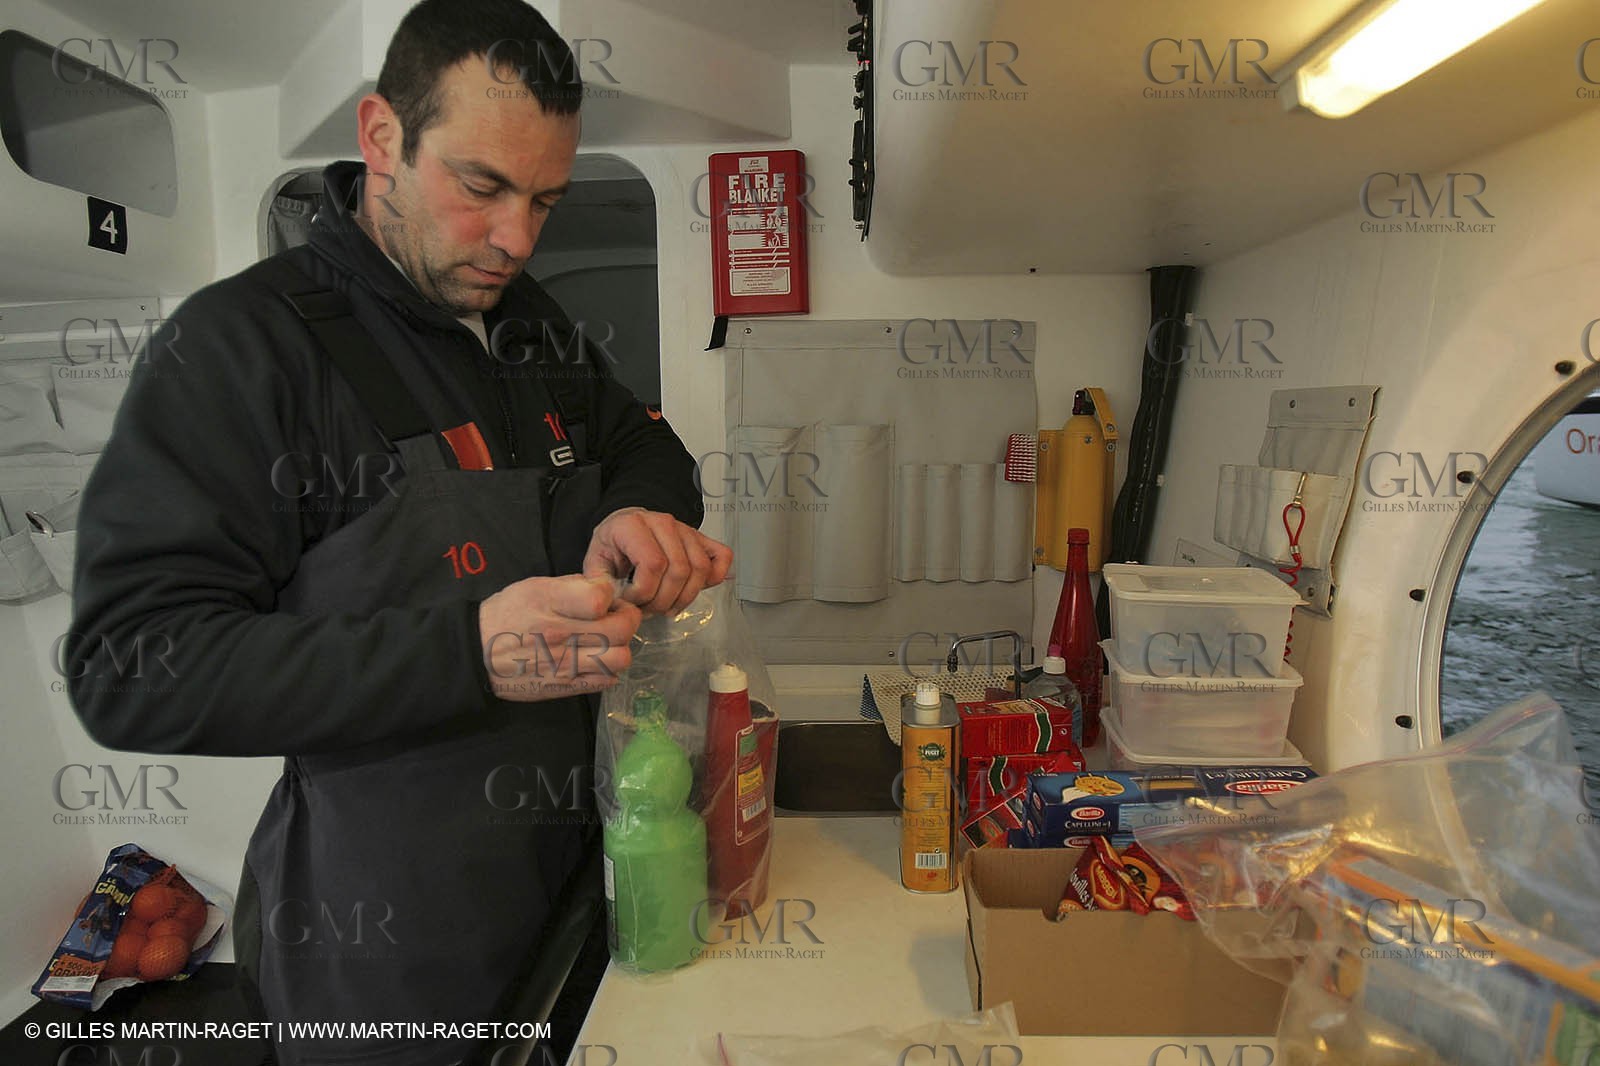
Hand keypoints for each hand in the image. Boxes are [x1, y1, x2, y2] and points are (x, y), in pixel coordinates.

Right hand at [478, 574, 640, 700]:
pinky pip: (606, 680)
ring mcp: (564, 663)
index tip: (607, 596)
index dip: (612, 595)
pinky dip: (609, 670)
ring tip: (608, 642)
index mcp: (549, 602)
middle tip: (616, 618)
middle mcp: (560, 633)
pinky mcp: (565, 685)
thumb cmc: (507, 614)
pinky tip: (596, 660)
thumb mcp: (534, 586)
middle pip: (621, 629)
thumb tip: (606, 588)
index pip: (600, 598)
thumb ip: (573, 585)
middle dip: (627, 619)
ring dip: (621, 648)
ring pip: (621, 658)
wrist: (477, 653)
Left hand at [583, 507, 732, 614]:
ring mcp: (685, 529)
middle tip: (649, 609)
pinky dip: (715, 577)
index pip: (653, 564)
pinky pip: (722, 556)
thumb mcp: (595, 563)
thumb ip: (600, 584)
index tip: (631, 602)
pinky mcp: (701, 538)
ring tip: (667, 605)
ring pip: (700, 568)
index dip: (643, 593)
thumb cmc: (612, 546)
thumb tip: (612, 604)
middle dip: (663, 600)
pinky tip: (694, 589)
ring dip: (685, 597)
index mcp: (633, 525)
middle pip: (679, 570)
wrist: (624, 527)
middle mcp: (663, 523)